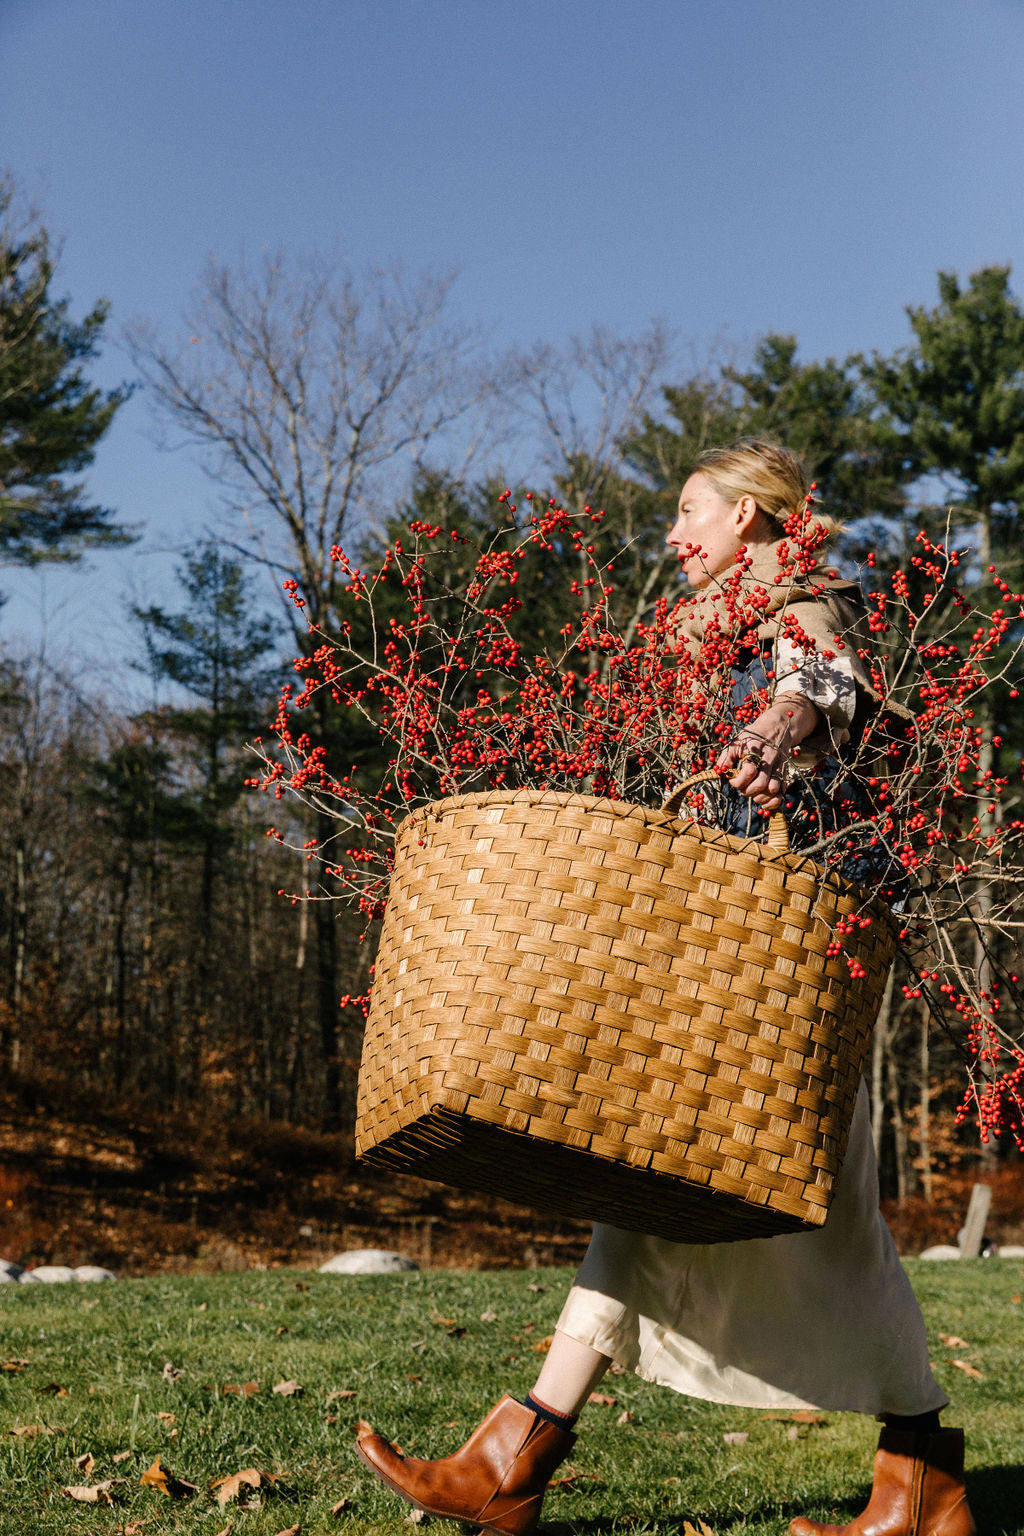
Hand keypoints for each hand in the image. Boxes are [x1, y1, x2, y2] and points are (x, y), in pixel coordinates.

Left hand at [715, 697, 821, 811]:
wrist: (777, 727)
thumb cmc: (752, 736)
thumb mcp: (736, 741)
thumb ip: (726, 758)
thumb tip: (718, 774)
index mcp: (756, 749)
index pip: (749, 771)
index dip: (737, 781)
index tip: (731, 780)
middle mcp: (769, 758)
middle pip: (761, 783)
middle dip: (747, 791)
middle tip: (742, 789)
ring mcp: (779, 766)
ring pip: (773, 789)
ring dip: (760, 797)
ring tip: (752, 794)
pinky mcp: (784, 773)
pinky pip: (782, 792)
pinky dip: (773, 801)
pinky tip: (763, 802)